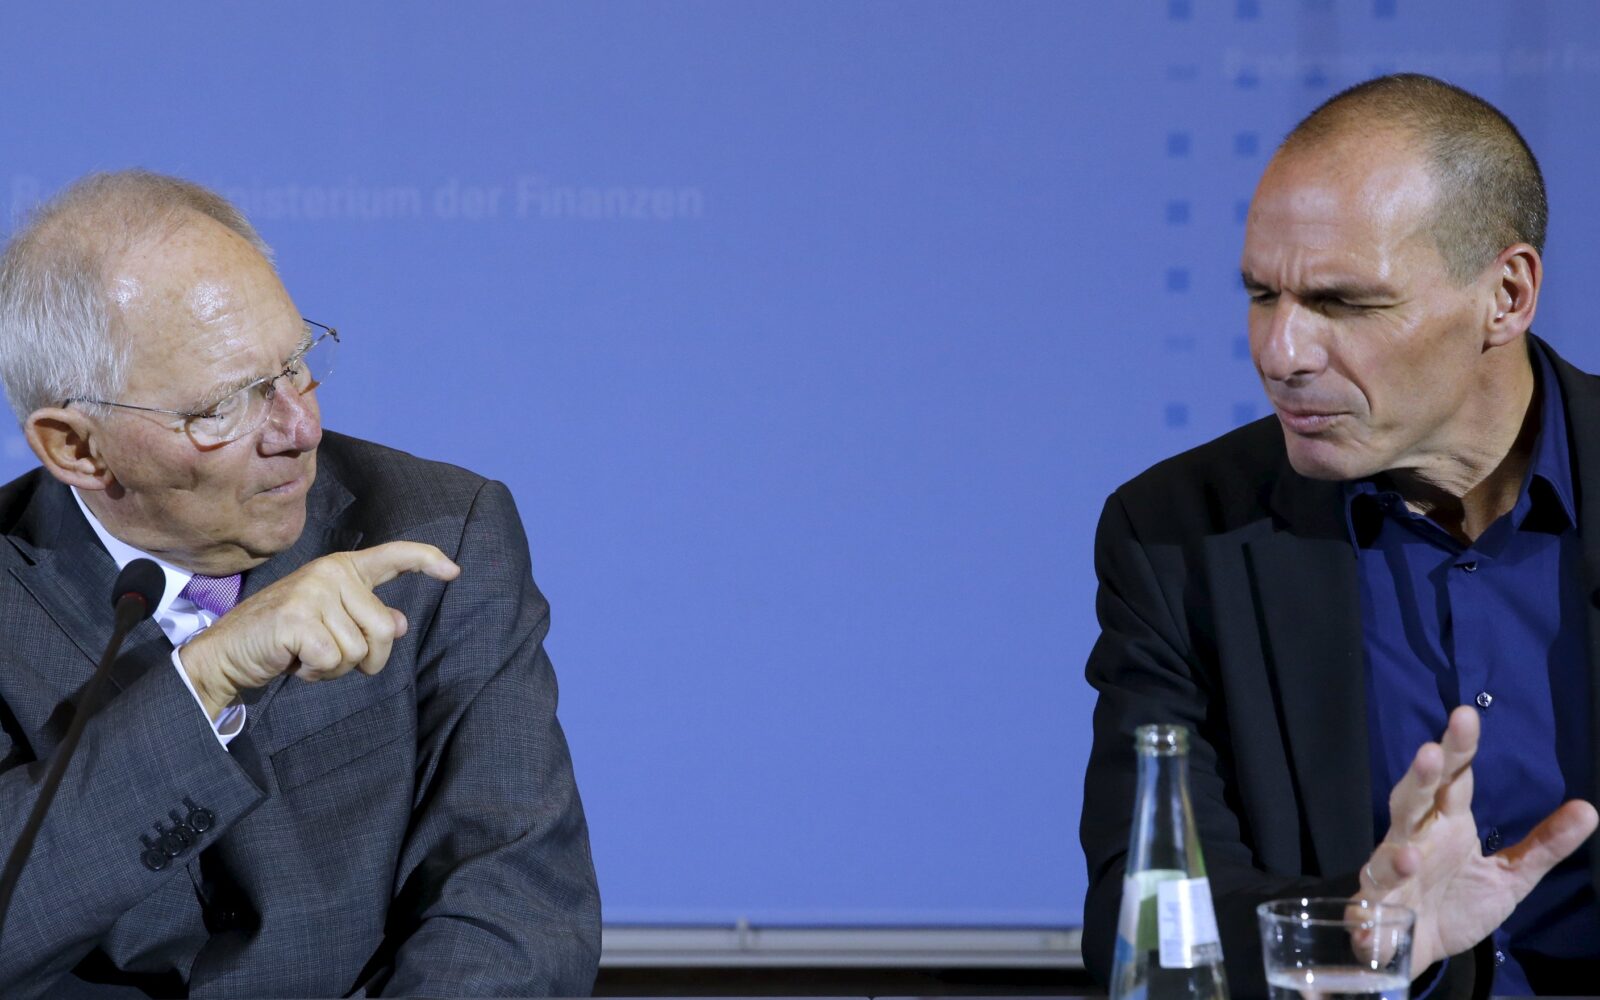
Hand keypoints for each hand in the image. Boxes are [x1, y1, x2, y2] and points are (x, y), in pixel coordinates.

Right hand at [179, 541, 461, 717]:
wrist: (227, 653)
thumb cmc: (285, 640)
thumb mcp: (332, 625)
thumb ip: (367, 619)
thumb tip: (400, 622)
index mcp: (342, 569)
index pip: (394, 556)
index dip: (428, 560)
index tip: (454, 571)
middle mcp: (330, 573)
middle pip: (385, 631)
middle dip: (366, 658)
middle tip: (328, 655)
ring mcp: (312, 593)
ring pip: (359, 651)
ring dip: (336, 668)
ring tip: (305, 655)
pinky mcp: (297, 619)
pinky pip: (334, 661)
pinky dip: (317, 673)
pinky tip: (294, 662)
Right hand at [1356, 705, 1597, 970]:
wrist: (1414, 949)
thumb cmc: (1455, 905)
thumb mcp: (1508, 878)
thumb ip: (1543, 846)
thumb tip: (1589, 808)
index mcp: (1447, 824)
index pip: (1453, 778)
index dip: (1458, 749)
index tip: (1466, 716)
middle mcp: (1417, 836)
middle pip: (1415, 795)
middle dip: (1422, 773)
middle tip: (1433, 749)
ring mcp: (1393, 866)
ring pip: (1392, 836)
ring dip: (1400, 830)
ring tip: (1414, 831)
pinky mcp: (1377, 901)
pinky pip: (1378, 888)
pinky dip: (1388, 879)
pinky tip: (1404, 869)